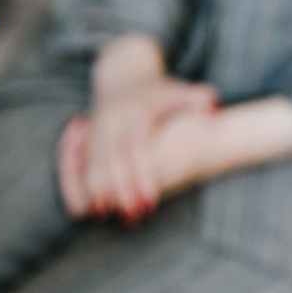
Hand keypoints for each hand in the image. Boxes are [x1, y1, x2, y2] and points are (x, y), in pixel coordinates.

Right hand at [78, 36, 216, 217]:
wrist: (123, 77)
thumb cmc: (159, 92)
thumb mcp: (179, 91)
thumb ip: (197, 98)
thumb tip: (211, 107)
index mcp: (133, 113)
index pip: (137, 149)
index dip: (143, 176)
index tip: (152, 202)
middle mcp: (110, 122)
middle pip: (112, 161)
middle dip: (121, 190)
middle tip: (133, 215)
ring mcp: (94, 130)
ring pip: (92, 165)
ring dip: (99, 191)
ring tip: (109, 215)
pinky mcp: (84, 138)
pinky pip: (80, 165)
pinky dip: (84, 185)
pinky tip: (91, 206)